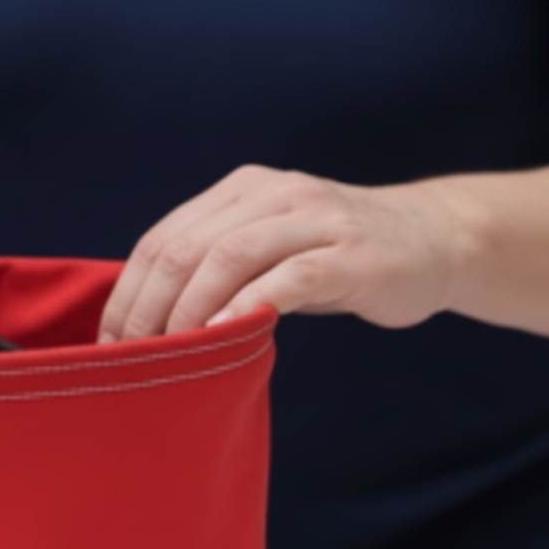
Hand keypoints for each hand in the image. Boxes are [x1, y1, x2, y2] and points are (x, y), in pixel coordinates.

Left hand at [98, 165, 471, 341]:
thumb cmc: (338, 257)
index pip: (163, 238)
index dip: (129, 292)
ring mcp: (315, 219)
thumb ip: (219, 267)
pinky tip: (224, 338)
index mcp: (242, 190)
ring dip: (188, 311)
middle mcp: (274, 194)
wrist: (435, 239)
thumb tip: (149, 320)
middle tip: (133, 357)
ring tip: (170, 354)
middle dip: (148, 308)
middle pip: (185, 248)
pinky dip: (247, 307)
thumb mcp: (272, 247)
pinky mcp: (350, 254)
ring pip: (229, 257)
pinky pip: (287, 278)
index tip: (112, 341)